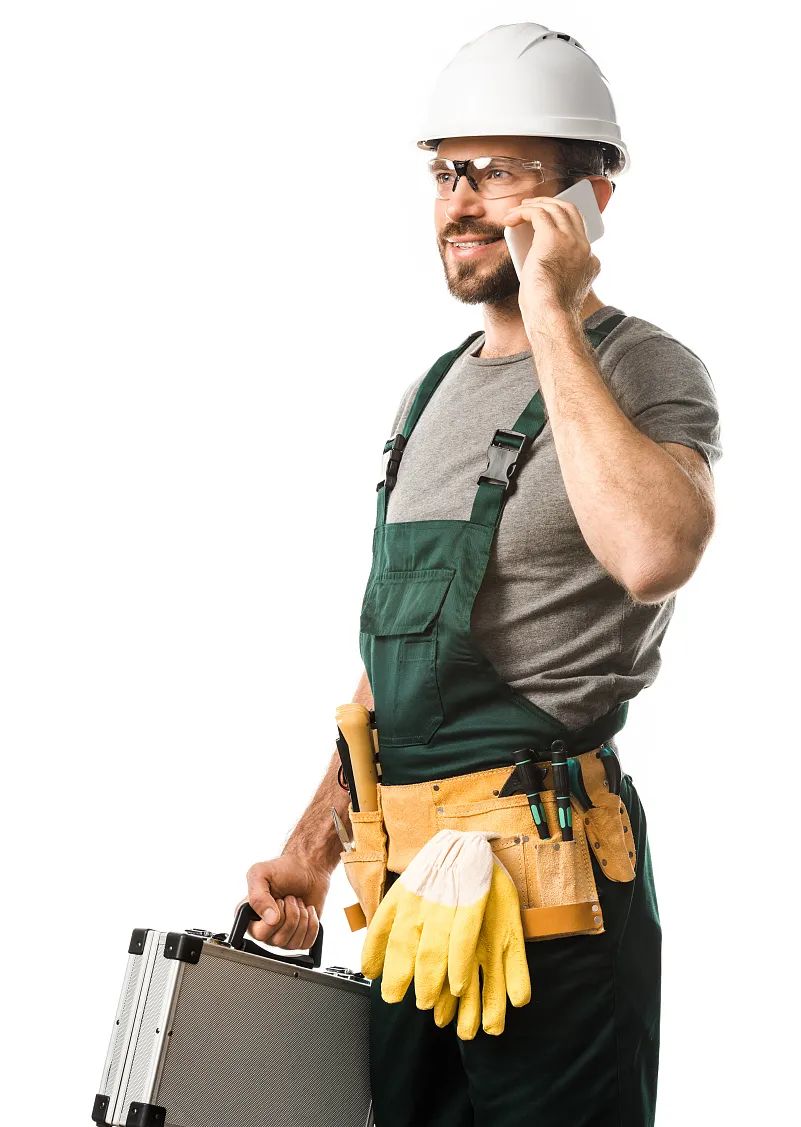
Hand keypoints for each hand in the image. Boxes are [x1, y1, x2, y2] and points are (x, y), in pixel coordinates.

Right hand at [241, 853, 330, 949]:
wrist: (307, 868)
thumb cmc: (283, 870)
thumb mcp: (261, 873)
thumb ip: (257, 896)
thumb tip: (271, 919)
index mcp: (250, 916)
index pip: (260, 934)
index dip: (275, 917)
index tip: (279, 899)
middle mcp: (264, 929)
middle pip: (278, 940)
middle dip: (291, 915)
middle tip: (290, 898)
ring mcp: (281, 935)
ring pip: (293, 943)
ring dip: (301, 917)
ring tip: (298, 902)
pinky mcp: (299, 937)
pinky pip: (306, 943)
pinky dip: (312, 924)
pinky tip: (308, 911)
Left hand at [501, 195, 599, 328]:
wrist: (551, 316)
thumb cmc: (548, 311)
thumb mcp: (560, 291)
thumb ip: (559, 275)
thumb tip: (544, 266)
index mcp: (590, 261)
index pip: (579, 231)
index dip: (561, 221)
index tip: (544, 222)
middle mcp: (584, 247)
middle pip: (570, 211)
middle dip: (550, 204)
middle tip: (531, 206)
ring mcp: (572, 241)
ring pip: (555, 207)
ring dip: (535, 205)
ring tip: (518, 209)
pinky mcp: (554, 238)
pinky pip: (538, 213)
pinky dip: (523, 211)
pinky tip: (510, 218)